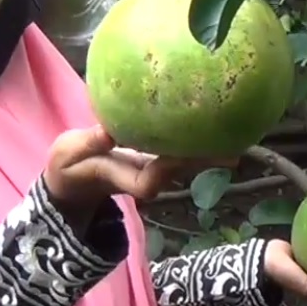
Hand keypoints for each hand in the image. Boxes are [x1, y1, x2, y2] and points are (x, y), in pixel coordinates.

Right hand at [44, 127, 239, 208]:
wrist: (72, 180)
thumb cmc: (68, 167)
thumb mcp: (68, 154)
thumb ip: (88, 143)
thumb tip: (108, 130)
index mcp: (129, 179)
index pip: (158, 172)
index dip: (174, 161)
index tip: (190, 144)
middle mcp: (149, 178)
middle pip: (182, 168)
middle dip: (207, 158)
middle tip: (235, 147)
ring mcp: (155, 171)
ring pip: (186, 161)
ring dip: (209, 150)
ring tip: (237, 136)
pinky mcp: (157, 162)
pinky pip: (181, 151)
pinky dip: (198, 140)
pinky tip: (216, 125)